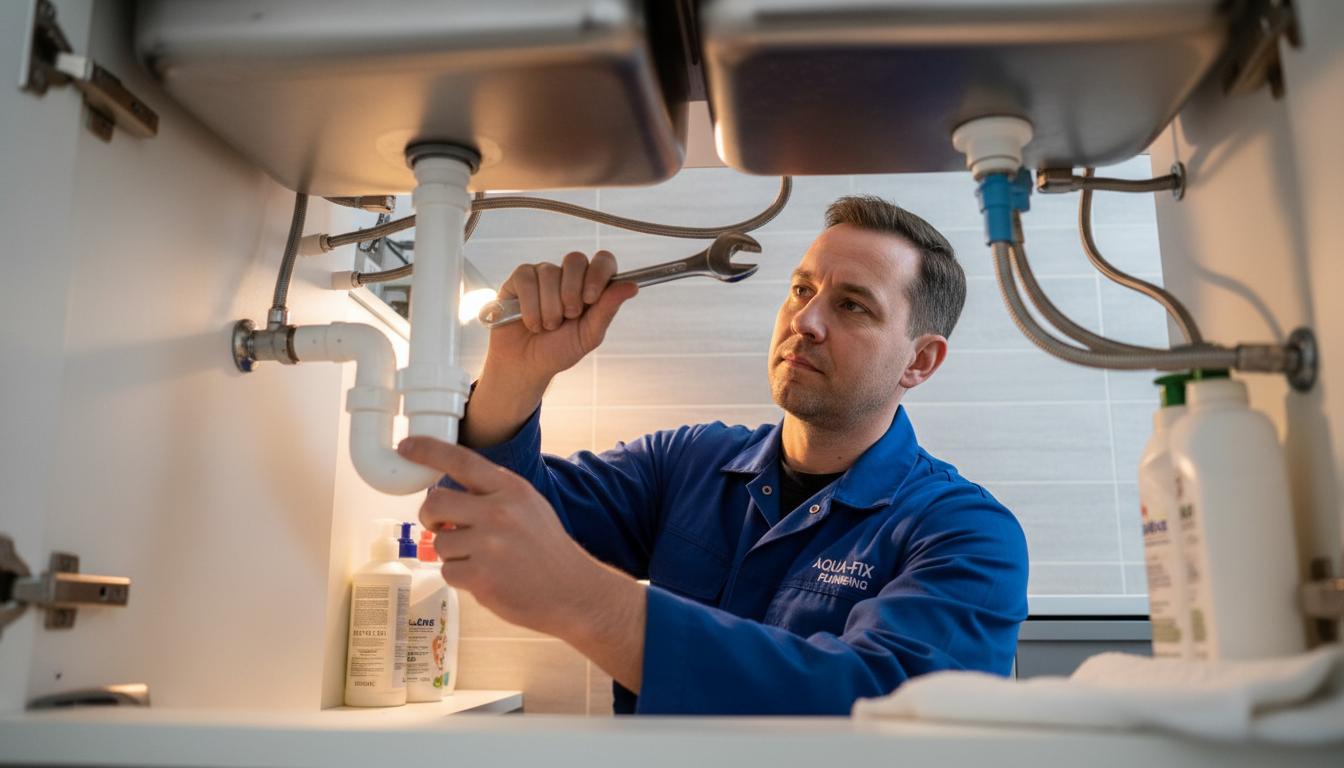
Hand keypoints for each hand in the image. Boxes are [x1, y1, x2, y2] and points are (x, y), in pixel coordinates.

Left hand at [398, 435, 649, 690]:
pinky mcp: (481, 577)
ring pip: (439, 542)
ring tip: (480, 560)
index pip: (462, 460)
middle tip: (441, 526)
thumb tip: (449, 492)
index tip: (406, 445)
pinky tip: (485, 578)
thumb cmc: (547, 549)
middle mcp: (498, 513)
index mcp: (511, 490)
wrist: (574, 592)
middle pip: (435, 502)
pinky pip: (447, 571)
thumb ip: (493, 496)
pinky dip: (460, 577)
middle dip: (430, 516)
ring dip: (452, 553)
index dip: (428, 451)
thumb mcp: (528, 506)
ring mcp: (488, 545)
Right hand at [485, 250, 637, 387]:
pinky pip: (527, 279)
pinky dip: (530, 307)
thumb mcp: (588, 334)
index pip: (603, 260)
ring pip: (550, 272)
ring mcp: (543, 274)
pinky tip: (531, 322)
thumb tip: (632, 286)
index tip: (591, 298)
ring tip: (547, 326)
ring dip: (549, 308)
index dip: (598, 273)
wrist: (526, 365)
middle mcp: (568, 275)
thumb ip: (607, 308)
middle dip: (572, 292)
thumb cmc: (559, 350)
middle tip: (568, 317)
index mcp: (590, 285)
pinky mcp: (520, 278)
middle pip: (575, 260)